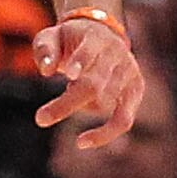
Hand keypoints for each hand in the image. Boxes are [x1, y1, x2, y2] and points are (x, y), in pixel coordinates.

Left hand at [31, 13, 144, 148]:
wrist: (102, 34)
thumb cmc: (69, 40)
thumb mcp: (52, 36)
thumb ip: (45, 50)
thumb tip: (46, 71)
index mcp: (96, 38)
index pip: (90, 51)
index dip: (81, 62)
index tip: (68, 75)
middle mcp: (117, 55)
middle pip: (94, 84)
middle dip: (67, 103)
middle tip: (40, 119)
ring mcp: (129, 73)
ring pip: (103, 103)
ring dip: (79, 104)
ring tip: (70, 86)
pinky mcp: (136, 90)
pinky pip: (123, 120)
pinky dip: (105, 134)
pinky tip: (82, 142)